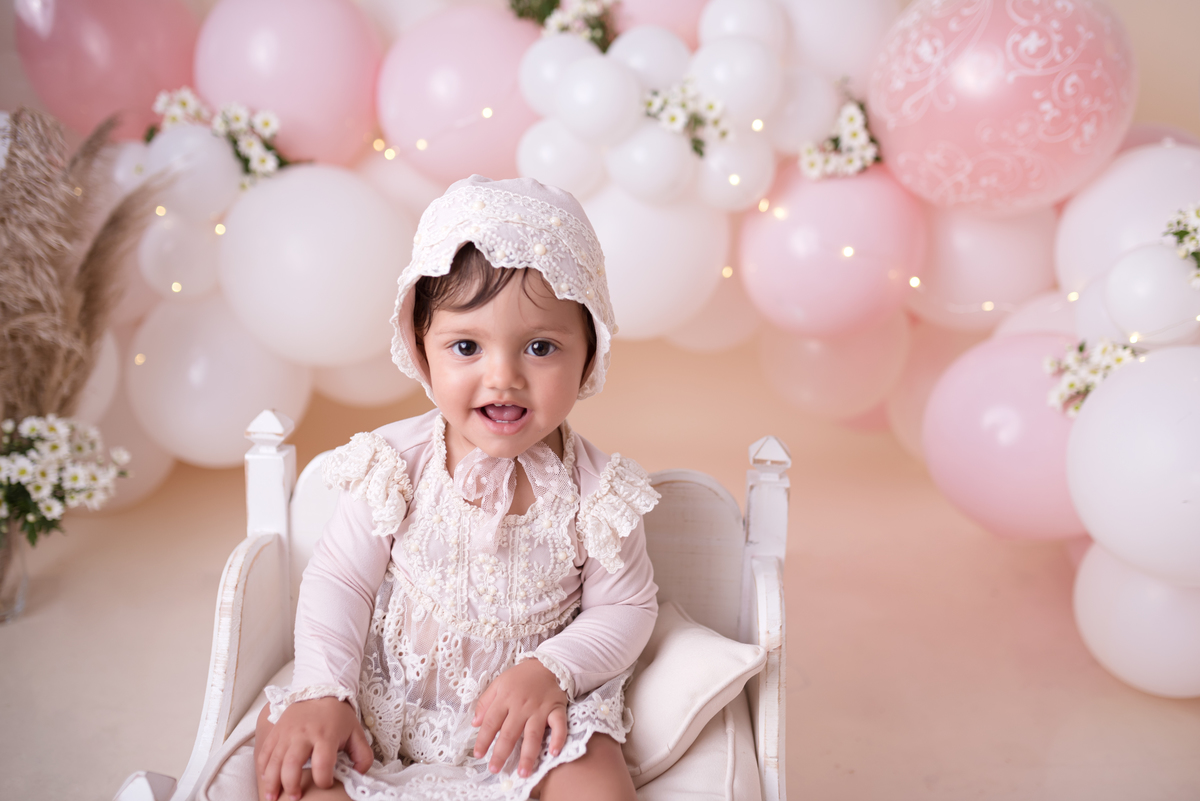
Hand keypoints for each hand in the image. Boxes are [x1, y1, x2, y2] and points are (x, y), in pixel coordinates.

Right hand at [254, 697, 372, 800]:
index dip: (324, 780)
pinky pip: (264, 752)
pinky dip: (263, 769)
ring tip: (273, 798)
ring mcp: (286, 733)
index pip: (323, 763)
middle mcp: (303, 734)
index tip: (326, 785)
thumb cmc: (338, 716)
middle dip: (291, 786)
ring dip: (272, 782)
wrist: (320, 691)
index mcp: (325, 735)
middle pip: (292, 764)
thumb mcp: (356, 732)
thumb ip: (363, 755)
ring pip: (274, 761)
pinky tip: (266, 781)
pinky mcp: (276, 732)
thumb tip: (360, 774)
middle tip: (295, 798)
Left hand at [472, 659, 568, 777]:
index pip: (491, 722)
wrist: (549, 664)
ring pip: (533, 734)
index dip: (483, 739)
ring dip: (528, 755)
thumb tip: (475, 723)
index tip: (478, 755)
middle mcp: (522, 706)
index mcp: (506, 698)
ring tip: (523, 772)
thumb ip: (485, 702)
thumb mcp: (499, 683)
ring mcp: (540, 709)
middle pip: (510, 732)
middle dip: (502, 753)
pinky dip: (558, 738)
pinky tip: (554, 753)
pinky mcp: (556, 709)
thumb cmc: (521, 676)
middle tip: (495, 770)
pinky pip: (559, 725)